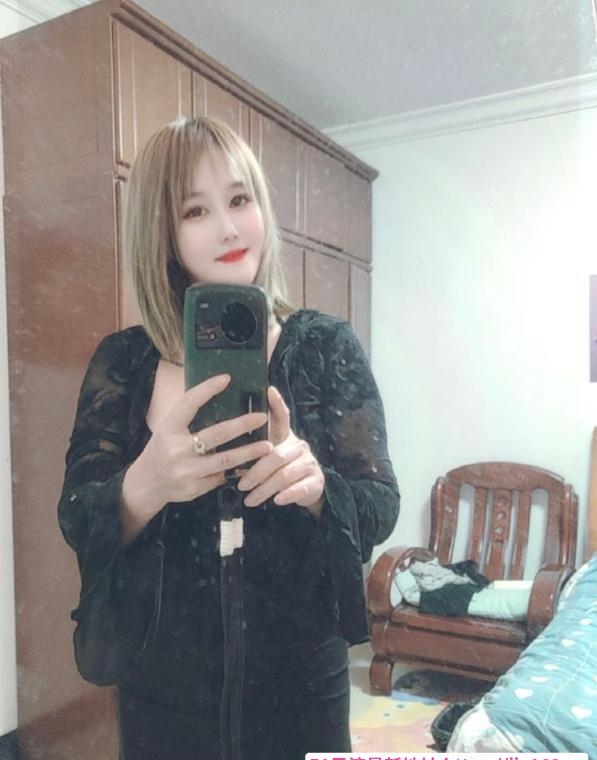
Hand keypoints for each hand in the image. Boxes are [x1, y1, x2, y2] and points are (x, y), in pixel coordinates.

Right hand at [122, 374, 271, 539]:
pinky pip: (220, 476)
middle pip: (216, 434)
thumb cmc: (163, 448)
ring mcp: (186, 471)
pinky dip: (236, 469)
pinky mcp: (194, 488)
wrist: (147, 483)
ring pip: (224, 460)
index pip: (189, 403)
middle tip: (262, 417)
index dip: (207, 389)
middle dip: (242, 425)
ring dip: (249, 452)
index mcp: (169, 428)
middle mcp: (176, 449)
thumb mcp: (168, 428)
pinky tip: (252, 465)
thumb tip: (218, 393)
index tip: (227, 378)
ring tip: (268, 446)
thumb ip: (189, 416)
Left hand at [237, 386, 324, 516]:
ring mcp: (309, 463)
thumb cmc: (280, 470)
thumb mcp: (269, 456)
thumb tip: (225, 444)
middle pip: (277, 455)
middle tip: (241, 484)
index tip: (269, 390)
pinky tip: (277, 500)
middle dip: (257, 471)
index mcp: (285, 437)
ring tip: (250, 499)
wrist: (308, 489)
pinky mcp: (315, 480)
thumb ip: (255, 449)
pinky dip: (287, 495)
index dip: (276, 403)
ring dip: (265, 488)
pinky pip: (299, 488)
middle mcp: (299, 446)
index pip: (282, 417)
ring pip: (285, 474)